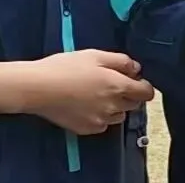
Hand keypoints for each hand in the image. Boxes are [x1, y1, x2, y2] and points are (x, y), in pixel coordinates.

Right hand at [22, 50, 154, 134]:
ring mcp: (100, 121)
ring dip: (116, 106)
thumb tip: (136, 69)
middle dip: (129, 94)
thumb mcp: (95, 55)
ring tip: (98, 94)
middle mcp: (113, 107)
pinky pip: (103, 124)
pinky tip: (87, 105)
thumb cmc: (66, 67)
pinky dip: (101, 116)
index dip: (144, 85)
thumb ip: (121, 61)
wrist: (38, 88)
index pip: (146, 93)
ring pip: (119, 116)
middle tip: (113, 83)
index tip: (135, 79)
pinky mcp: (87, 130)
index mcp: (118, 86)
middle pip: (134, 104)